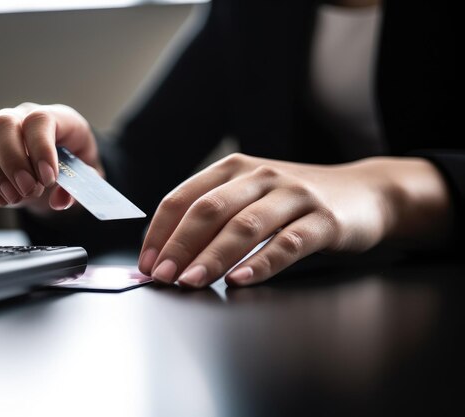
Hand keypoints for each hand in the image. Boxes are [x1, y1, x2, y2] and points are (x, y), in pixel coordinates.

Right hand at [0, 103, 101, 212]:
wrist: (59, 175)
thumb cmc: (74, 169)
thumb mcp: (86, 179)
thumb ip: (77, 188)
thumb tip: (60, 199)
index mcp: (54, 118)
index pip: (39, 120)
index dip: (41, 148)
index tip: (49, 178)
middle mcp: (20, 119)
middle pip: (2, 124)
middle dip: (14, 162)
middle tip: (29, 190)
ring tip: (15, 198)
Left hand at [138, 153, 450, 287]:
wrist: (364, 192)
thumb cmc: (295, 200)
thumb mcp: (251, 195)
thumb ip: (215, 215)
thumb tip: (168, 253)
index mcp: (234, 168)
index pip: (184, 197)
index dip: (161, 231)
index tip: (148, 261)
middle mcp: (260, 176)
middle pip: (209, 209)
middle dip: (180, 245)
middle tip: (163, 275)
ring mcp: (293, 195)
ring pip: (245, 225)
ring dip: (213, 256)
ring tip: (192, 281)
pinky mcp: (324, 220)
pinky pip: (288, 243)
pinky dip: (261, 263)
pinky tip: (240, 280)